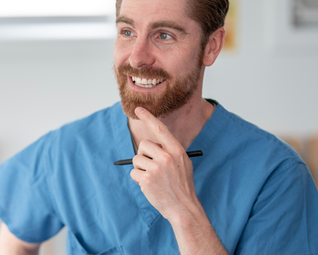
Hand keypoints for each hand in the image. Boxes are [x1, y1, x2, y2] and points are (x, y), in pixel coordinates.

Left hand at [128, 107, 200, 222]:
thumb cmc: (182, 186)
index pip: (160, 129)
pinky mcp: (147, 179)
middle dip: (143, 155)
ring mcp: (156, 168)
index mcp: (177, 151)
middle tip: (152, 168)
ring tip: (153, 180)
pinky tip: (150, 187)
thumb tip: (150, 146)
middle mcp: (167, 157)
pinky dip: (138, 180)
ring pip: (136, 160)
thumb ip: (169, 153)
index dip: (148, 117)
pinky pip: (133, 173)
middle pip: (143, 145)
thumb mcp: (182, 164)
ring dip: (141, 170)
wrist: (184, 208)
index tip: (138, 108)